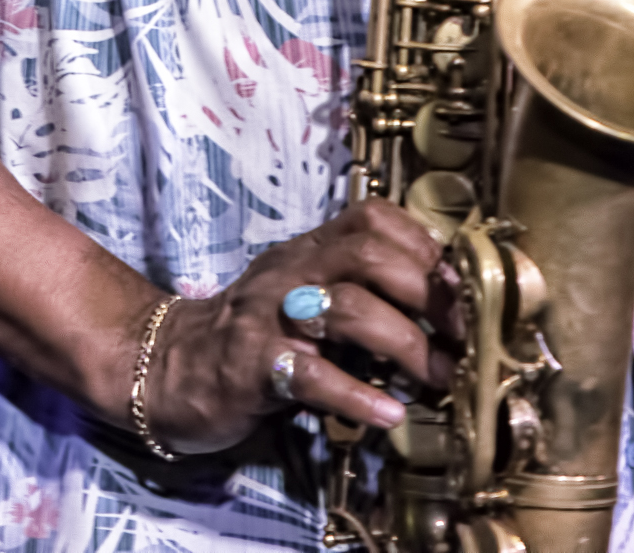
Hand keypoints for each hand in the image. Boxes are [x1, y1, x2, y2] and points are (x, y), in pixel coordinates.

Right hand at [143, 197, 458, 454]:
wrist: (171, 365)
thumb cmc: (256, 331)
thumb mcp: (305, 292)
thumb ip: (358, 287)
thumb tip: (439, 298)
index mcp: (310, 248)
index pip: (373, 219)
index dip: (424, 245)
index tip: (460, 284)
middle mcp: (292, 271)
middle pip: (368, 256)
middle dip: (426, 293)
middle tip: (461, 334)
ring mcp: (270, 316)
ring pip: (347, 310)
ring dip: (405, 345)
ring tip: (438, 377)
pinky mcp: (252, 367)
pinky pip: (311, 375)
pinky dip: (356, 395)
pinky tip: (388, 413)